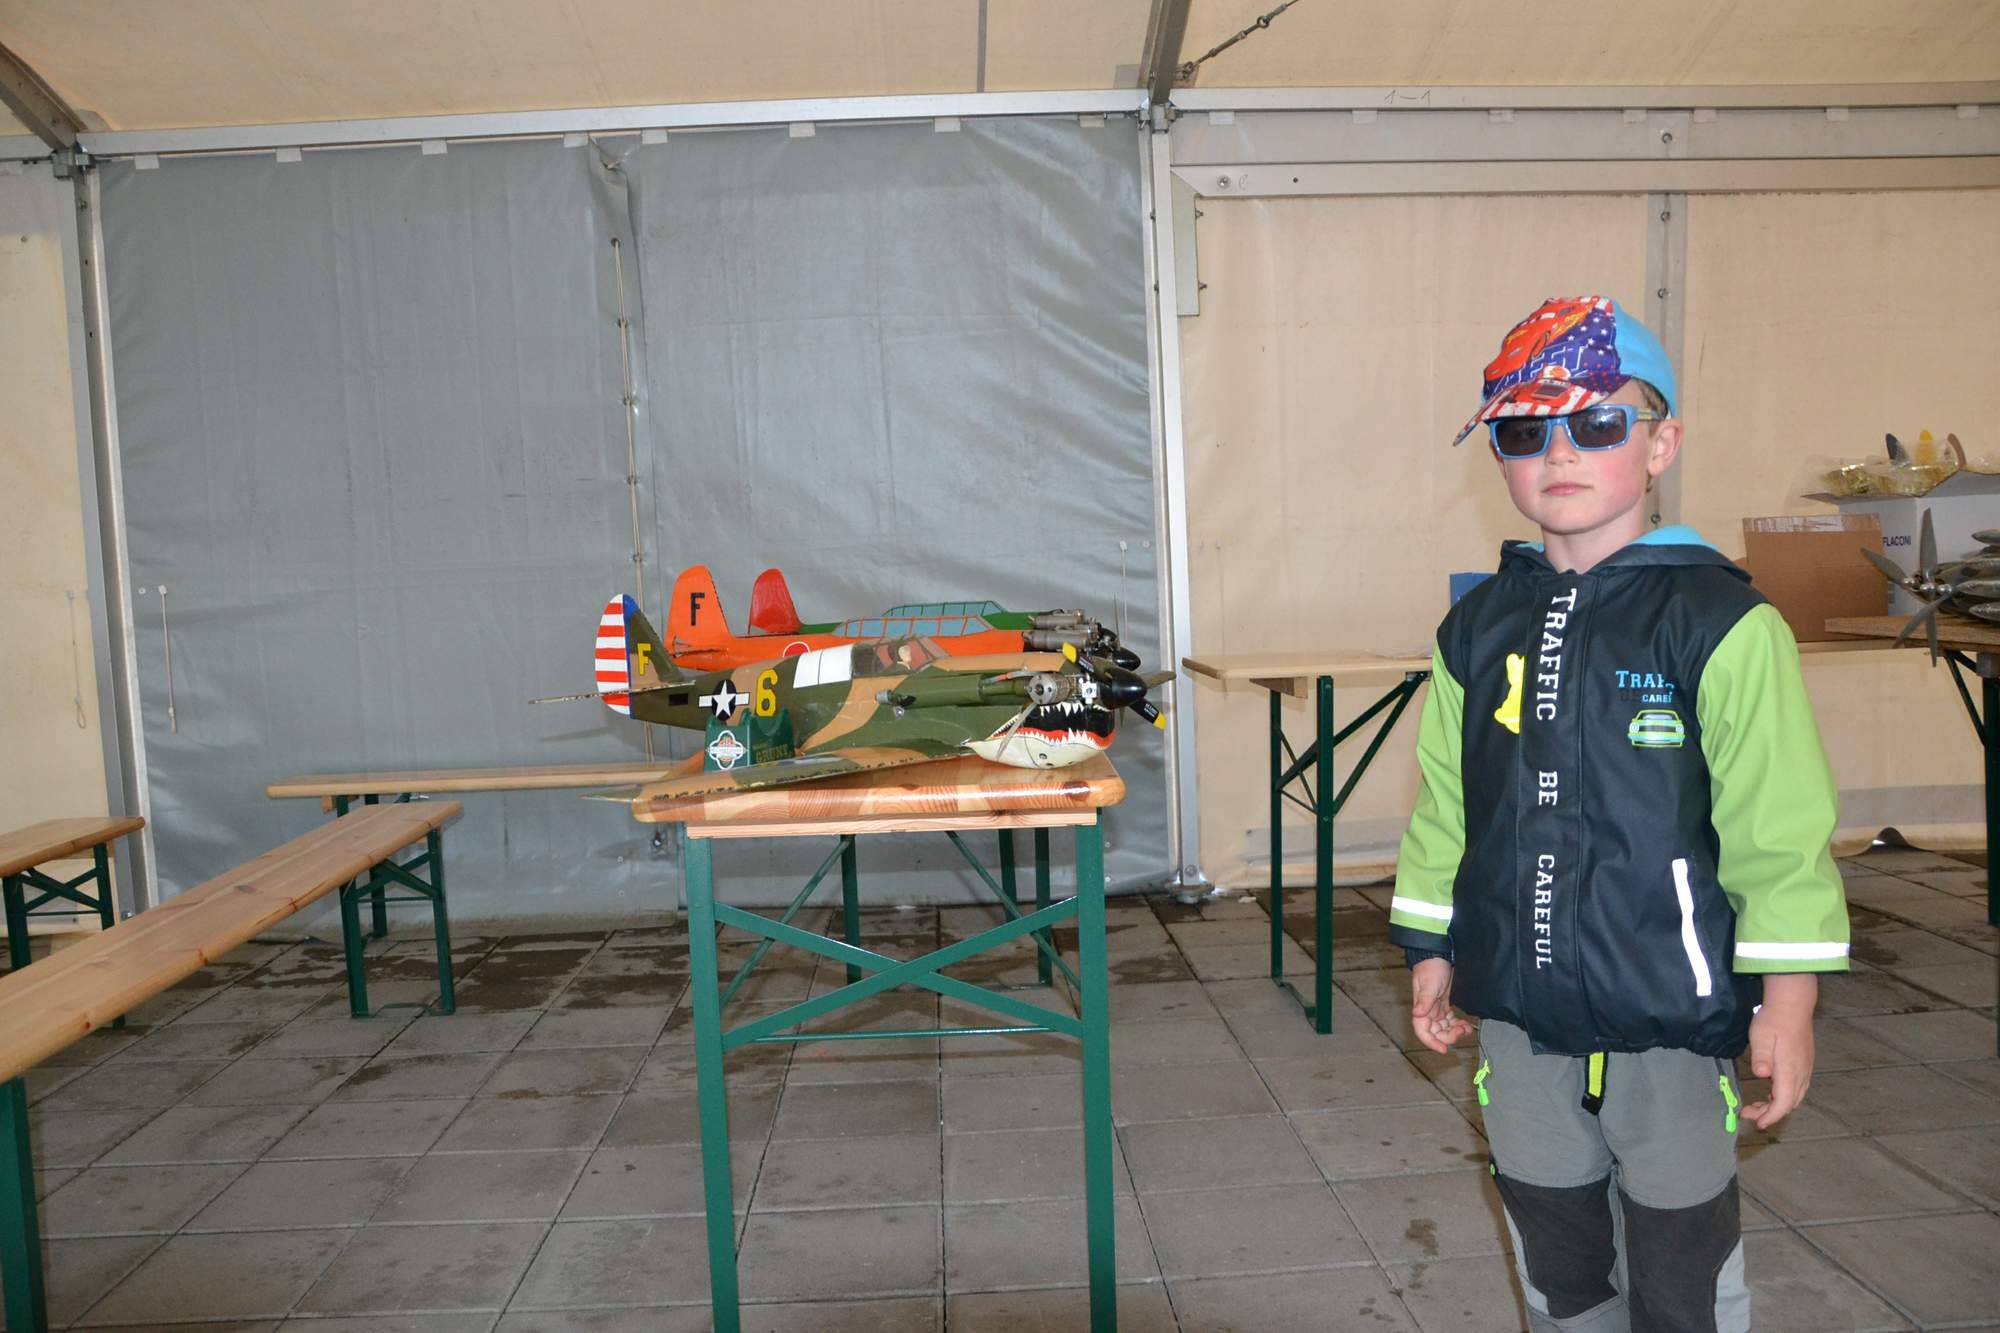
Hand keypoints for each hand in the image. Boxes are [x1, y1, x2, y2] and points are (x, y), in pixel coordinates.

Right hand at [1410, 957, 1473, 1053]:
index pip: (1423, 1032)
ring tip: (1466, 1028)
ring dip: (1455, 1032)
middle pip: (1437, 1033)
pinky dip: (1458, 1025)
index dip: (1432, 1043)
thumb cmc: (1430, 968)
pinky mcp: (1444, 1005)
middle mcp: (1428, 1012)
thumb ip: (1424, 1000)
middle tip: (1461, 1032)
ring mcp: (1436, 1009)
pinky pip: (1451, 1021)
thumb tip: (1417, 1014)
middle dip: (1449, 1036)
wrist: (1438, 955)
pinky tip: (1466, 1024)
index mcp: (1421, 1010)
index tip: (1443, 1049)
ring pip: (1445, 1028)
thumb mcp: (1429, 984)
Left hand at [1741, 974, 1818, 1129]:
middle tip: (1748, 1112)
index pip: (1783, 1102)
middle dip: (1770, 1113)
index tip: (1758, 1123)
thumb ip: (1761, 1056)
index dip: (1772, 1116)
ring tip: (1756, 1104)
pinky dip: (1783, 1095)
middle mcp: (1801, 1072)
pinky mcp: (1804, 1063)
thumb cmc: (1774, 1019)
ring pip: (1794, 1096)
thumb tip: (1762, 1075)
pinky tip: (1770, 1090)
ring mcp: (1805, 1068)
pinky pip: (1796, 1087)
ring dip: (1776, 1104)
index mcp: (1790, 1069)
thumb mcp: (1761, 1036)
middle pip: (1789, 1103)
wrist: (1793, 1003)